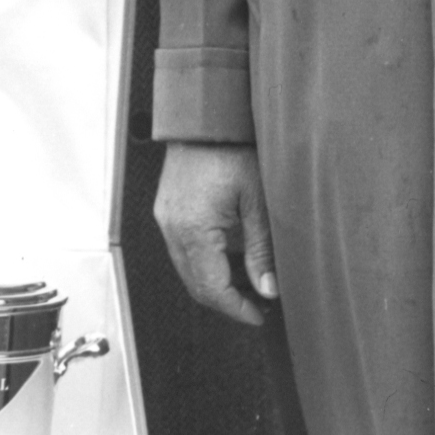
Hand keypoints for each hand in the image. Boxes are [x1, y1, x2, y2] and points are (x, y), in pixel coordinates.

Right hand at [154, 141, 278, 325]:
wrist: (203, 118)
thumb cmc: (232, 150)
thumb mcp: (257, 200)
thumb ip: (262, 249)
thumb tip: (268, 289)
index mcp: (194, 230)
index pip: (212, 288)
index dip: (237, 308)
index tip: (259, 316)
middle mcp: (172, 229)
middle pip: (196, 285)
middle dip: (226, 300)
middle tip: (258, 306)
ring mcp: (166, 220)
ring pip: (188, 270)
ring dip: (216, 283)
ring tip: (250, 284)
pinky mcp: (167, 211)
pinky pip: (183, 250)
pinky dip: (205, 262)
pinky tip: (231, 258)